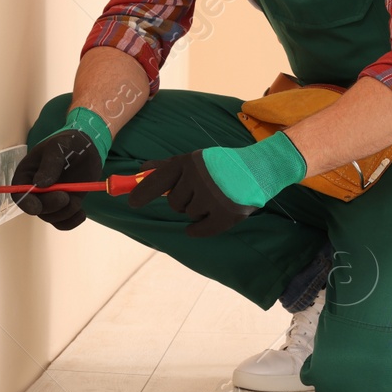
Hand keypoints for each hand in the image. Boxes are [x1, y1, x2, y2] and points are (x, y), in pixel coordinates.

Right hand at [11, 128, 103, 229]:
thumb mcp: (58, 147)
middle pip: (36, 209)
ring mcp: (50, 200)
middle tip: (66, 197)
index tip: (37, 206)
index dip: (26, 203)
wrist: (88, 149)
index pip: (18, 195)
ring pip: (51, 217)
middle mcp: (35, 191)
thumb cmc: (69, 143)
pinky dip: (73, 221)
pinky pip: (64, 223)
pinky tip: (81, 212)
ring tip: (77, 199)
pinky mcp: (64, 206)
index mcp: (26, 175)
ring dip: (65, 212)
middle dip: (51, 206)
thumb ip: (49, 164)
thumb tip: (40, 184)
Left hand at [128, 151, 254, 237]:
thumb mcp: (195, 160)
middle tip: (200, 194)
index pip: (157, 179)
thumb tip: (141, 169)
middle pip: (174, 203)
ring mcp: (211, 197)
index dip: (142, 192)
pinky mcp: (225, 214)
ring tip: (215, 198)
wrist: (259, 169)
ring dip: (199, 211)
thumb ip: (167, 166)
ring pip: (189, 215)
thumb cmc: (222, 165)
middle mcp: (197, 178)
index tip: (132, 202)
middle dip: (183, 202)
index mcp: (188, 162)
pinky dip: (199, 230)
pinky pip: (200, 229)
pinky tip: (206, 222)